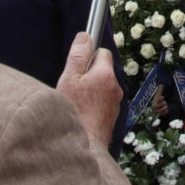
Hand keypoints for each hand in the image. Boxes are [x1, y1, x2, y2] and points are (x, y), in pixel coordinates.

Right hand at [56, 32, 121, 150]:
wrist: (82, 148)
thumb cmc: (74, 113)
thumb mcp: (69, 80)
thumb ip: (77, 56)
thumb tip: (85, 36)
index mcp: (106, 76)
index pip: (102, 53)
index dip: (88, 57)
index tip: (77, 67)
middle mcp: (115, 88)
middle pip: (102, 72)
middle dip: (88, 76)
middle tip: (73, 89)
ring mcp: (115, 105)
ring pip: (102, 89)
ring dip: (90, 93)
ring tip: (76, 105)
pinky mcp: (112, 119)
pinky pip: (102, 104)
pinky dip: (93, 106)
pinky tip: (81, 116)